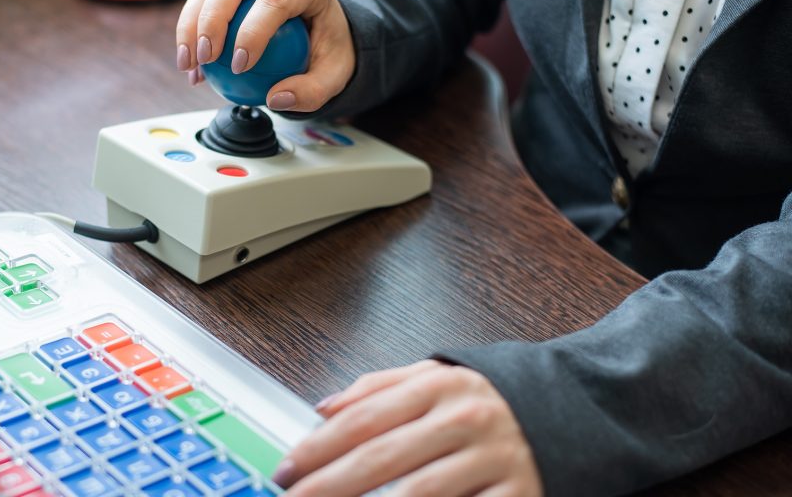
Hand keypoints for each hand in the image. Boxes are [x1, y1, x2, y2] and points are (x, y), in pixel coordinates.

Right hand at [175, 0, 354, 111]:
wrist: (322, 31)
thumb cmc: (328, 49)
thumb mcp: (334, 76)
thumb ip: (311, 92)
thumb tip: (275, 99)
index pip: (275, 0)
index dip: (252, 32)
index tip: (240, 67)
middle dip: (211, 19)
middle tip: (205, 59)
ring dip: (190, 24)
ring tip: (188, 64)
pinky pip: (203, 0)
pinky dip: (190, 31)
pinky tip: (191, 66)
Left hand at [274, 360, 541, 496]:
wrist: (577, 408)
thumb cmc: (491, 399)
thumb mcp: (437, 377)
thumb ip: (379, 388)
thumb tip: (323, 407)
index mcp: (439, 386)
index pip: (363, 418)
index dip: (317, 447)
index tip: (285, 471)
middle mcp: (465, 418)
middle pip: (381, 458)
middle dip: (327, 486)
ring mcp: (494, 459)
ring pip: (417, 493)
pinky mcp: (520, 495)